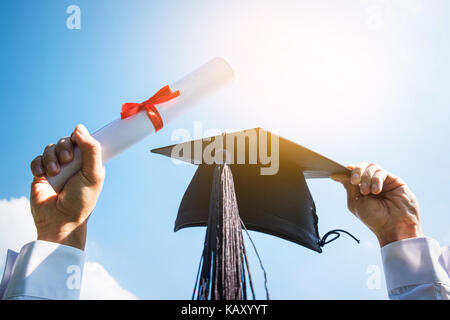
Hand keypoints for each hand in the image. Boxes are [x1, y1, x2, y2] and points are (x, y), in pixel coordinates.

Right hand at [30, 124, 104, 249]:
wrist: (61, 221)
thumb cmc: (82, 200)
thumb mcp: (93, 175)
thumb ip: (91, 150)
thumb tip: (79, 128)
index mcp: (88, 162)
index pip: (84, 140)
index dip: (80, 137)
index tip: (78, 140)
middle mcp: (73, 163)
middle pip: (66, 141)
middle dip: (64, 147)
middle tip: (67, 159)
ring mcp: (56, 167)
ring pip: (50, 148)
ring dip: (51, 158)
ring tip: (55, 172)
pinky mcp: (41, 174)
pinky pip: (36, 159)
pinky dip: (38, 164)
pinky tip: (42, 175)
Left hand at [331, 163, 422, 246]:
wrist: (393, 227)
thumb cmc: (374, 218)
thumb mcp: (355, 202)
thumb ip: (348, 186)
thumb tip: (336, 175)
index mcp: (361, 188)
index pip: (354, 172)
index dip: (349, 170)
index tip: (344, 171)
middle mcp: (372, 183)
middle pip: (363, 166)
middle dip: (357, 171)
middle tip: (354, 181)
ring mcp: (384, 181)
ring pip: (372, 167)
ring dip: (366, 177)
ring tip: (366, 191)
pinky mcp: (394, 181)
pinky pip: (381, 172)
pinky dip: (376, 180)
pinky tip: (376, 191)